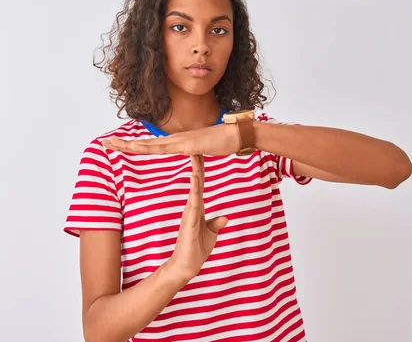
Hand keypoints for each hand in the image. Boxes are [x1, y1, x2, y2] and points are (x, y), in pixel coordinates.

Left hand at [101, 124, 239, 155]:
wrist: (237, 134)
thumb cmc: (223, 141)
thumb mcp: (205, 149)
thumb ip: (196, 151)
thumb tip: (193, 153)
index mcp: (177, 142)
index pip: (151, 145)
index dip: (133, 145)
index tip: (117, 145)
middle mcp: (175, 139)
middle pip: (144, 143)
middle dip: (123, 144)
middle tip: (103, 143)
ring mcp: (181, 141)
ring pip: (150, 145)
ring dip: (129, 145)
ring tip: (112, 144)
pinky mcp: (188, 145)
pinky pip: (166, 148)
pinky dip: (150, 148)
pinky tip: (138, 148)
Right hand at [166, 155, 227, 282]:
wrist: (186, 266)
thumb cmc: (196, 250)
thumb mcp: (211, 234)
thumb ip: (216, 224)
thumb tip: (225, 218)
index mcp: (198, 208)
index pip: (200, 185)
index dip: (201, 170)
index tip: (201, 154)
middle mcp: (193, 207)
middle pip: (196, 182)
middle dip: (197, 164)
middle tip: (195, 147)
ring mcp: (190, 213)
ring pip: (194, 188)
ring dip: (196, 172)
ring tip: (195, 156)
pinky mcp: (190, 221)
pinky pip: (193, 202)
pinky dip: (195, 189)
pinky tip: (196, 178)